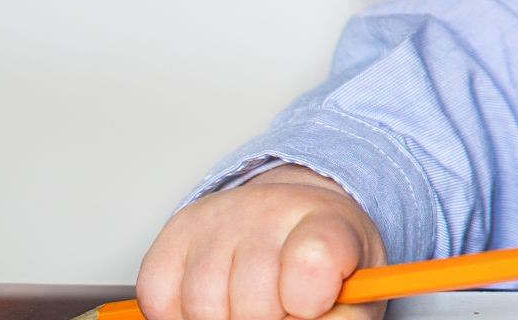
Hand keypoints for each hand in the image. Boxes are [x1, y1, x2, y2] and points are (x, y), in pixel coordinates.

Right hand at [135, 163, 386, 319]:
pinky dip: (183, 317)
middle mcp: (269, 209)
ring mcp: (217, 218)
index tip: (311, 305)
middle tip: (282, 307)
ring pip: (204, 306)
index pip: (312, 262)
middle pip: (255, 303)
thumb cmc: (328, 267)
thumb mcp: (356, 296)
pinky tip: (217, 303)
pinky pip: (161, 302)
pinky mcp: (173, 236)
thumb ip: (342, 318)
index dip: (308, 302)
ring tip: (251, 306)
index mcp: (328, 222)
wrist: (297, 224)